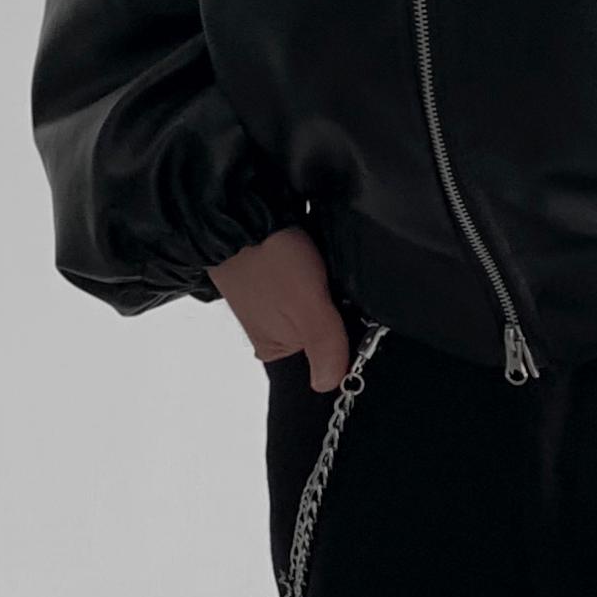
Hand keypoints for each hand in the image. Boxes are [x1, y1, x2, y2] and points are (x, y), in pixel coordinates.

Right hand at [209, 223, 354, 392]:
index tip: (355, 316)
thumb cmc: (271, 260)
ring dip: (333, 291)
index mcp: (275, 349)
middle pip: (325, 331)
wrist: (242, 211)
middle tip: (342, 290)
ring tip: (333, 274)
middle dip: (341, 313)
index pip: (324, 357)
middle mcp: (274, 330)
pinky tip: (326, 264)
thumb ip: (324, 345)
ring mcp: (277, 302)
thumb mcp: (306, 307)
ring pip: (321, 305)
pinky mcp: (281, 275)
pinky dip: (323, 274)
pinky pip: (312, 283)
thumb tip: (329, 385)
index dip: (346, 339)